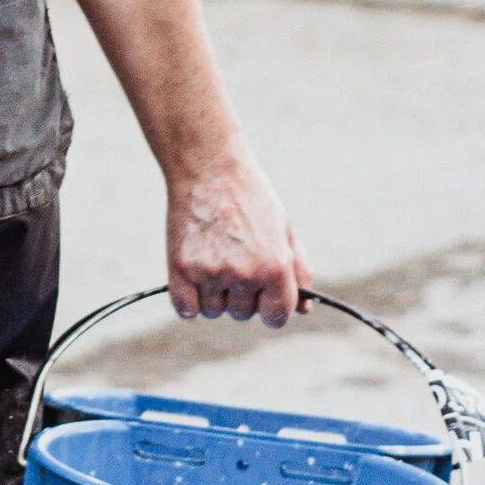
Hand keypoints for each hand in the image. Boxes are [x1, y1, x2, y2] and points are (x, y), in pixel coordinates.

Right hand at [167, 149, 305, 328]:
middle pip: (243, 314)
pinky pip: (186, 309)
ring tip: (214, 259)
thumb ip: (298, 271)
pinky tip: (195, 275)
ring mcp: (210, 273)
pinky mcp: (181, 268)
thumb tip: (303, 309)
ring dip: (214, 295)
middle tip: (234, 260)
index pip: (277, 317)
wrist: (210, 167)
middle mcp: (244, 275)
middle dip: (241, 295)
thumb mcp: (285, 229)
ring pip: (214, 311)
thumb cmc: (251, 197)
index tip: (263, 295)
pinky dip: (189, 300)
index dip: (271, 307)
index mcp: (275, 267)